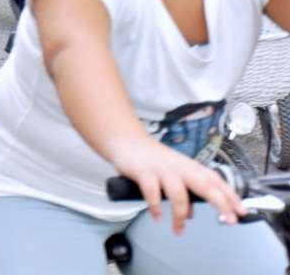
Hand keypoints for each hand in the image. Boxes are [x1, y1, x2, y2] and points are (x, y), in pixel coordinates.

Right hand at [112, 139, 244, 233]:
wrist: (127, 140)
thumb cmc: (151, 158)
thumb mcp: (172, 174)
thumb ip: (184, 193)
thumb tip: (191, 214)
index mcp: (189, 166)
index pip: (215, 180)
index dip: (230, 195)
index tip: (242, 210)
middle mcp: (179, 167)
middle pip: (205, 184)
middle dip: (220, 202)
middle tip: (229, 220)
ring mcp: (162, 169)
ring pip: (179, 193)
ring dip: (180, 214)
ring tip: (178, 229)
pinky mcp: (144, 172)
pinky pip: (152, 192)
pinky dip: (156, 206)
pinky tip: (157, 216)